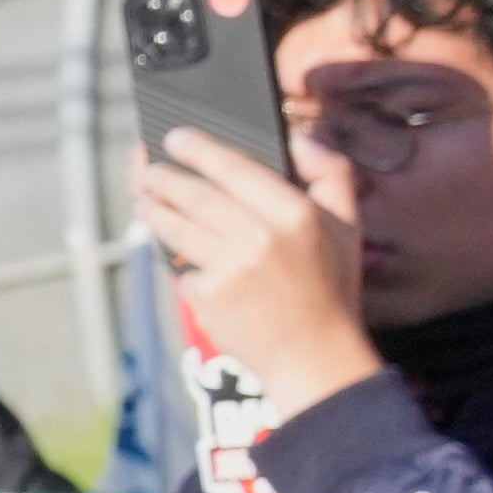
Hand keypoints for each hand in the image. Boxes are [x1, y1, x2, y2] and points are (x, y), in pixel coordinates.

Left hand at [123, 128, 377, 423]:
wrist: (315, 356)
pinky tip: (182, 259)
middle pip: (193, 195)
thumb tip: (300, 136)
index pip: (234, 167)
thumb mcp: (347, 225)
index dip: (198, 148)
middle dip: (161, 178)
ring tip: (146, 202)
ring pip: (174, 228)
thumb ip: (331, 173)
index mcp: (294, 213)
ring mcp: (230, 270)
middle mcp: (261, 238)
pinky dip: (182, 266)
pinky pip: (182, 271)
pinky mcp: (209, 299)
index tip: (176, 137)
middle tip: (149, 172)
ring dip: (153, 210)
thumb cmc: (329, 285)